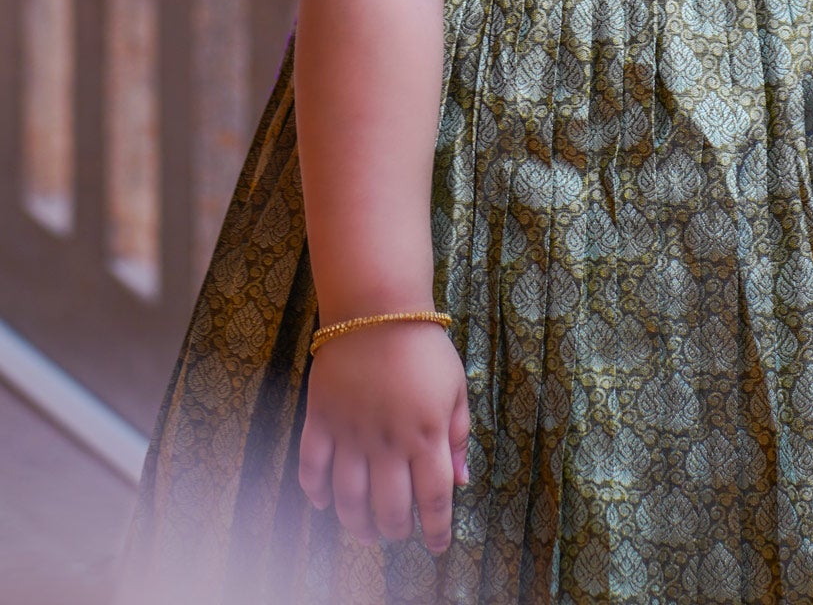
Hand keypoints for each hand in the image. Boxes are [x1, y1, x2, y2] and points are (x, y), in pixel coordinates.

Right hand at [298, 323, 469, 551]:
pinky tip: (324, 503)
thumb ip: (459, 435)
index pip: (434, 498)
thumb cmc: (423, 346)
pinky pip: (311, 466)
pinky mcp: (321, 418)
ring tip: (366, 530)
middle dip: (396, 531)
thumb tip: (461, 480)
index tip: (438, 545)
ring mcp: (351, 432)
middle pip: (390, 508)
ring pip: (349, 499)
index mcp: (426, 434)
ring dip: (357, 524)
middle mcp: (388, 442)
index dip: (437, 529)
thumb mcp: (456, 387)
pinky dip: (315, 492)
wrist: (377, 307)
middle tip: (398, 533)